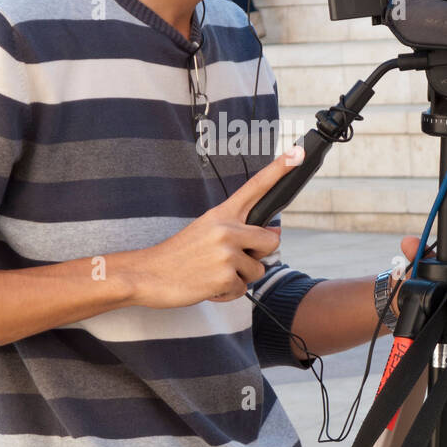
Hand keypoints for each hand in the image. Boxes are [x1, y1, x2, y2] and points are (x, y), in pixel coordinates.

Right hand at [123, 146, 304, 308]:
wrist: (148, 274)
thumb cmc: (179, 255)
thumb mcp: (206, 232)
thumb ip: (241, 231)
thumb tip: (275, 234)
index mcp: (222, 214)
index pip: (255, 187)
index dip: (279, 169)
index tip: (298, 153)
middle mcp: (226, 228)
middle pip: (271, 241)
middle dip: (259, 255)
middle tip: (230, 260)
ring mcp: (226, 252)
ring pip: (257, 270)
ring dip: (239, 278)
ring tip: (212, 273)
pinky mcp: (224, 276)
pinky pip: (243, 290)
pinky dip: (227, 293)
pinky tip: (207, 285)